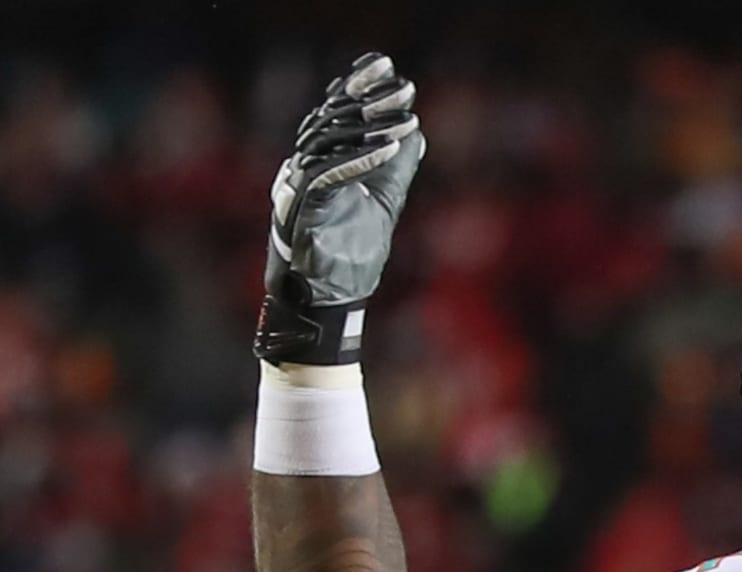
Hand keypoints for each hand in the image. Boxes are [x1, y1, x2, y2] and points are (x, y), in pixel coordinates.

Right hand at [254, 52, 424, 365]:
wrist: (329, 302)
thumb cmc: (350, 258)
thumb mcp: (382, 205)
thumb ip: (394, 171)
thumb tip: (415, 135)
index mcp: (317, 165)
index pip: (335, 115)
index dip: (358, 89)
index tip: (389, 69)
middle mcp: (300, 170)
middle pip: (330, 120)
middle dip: (366, 100)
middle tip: (401, 86)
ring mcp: (296, 189)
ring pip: (327, 143)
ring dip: (368, 128)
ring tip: (405, 117)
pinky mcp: (301, 211)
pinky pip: (327, 176)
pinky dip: (360, 161)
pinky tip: (391, 149)